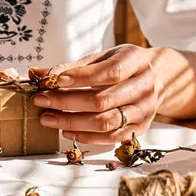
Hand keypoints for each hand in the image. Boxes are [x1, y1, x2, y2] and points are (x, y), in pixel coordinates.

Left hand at [32, 45, 160, 144]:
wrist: (158, 78)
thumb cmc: (123, 65)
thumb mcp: (102, 57)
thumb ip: (72, 66)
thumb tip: (37, 73)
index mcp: (135, 62)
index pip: (109, 72)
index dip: (81, 78)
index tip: (54, 81)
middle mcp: (144, 87)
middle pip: (103, 101)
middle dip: (67, 102)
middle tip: (41, 101)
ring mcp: (144, 110)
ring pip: (106, 122)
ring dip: (73, 122)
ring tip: (48, 118)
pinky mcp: (141, 128)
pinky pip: (111, 138)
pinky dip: (86, 136)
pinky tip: (67, 131)